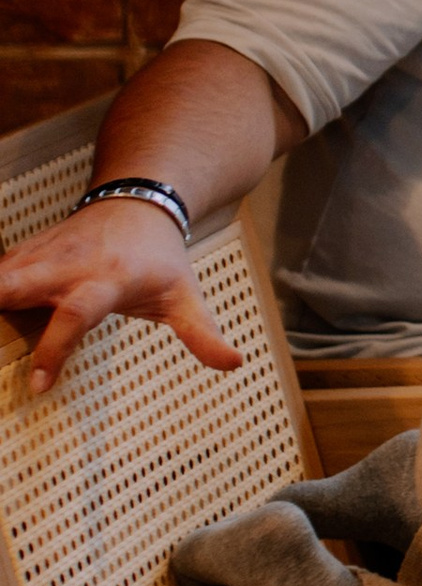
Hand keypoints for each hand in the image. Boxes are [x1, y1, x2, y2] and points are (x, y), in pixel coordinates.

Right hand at [0, 201, 244, 396]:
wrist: (140, 201)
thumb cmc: (160, 257)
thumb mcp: (186, 296)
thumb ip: (203, 334)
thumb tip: (233, 363)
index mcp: (108, 280)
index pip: (76, 314)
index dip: (55, 349)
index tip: (39, 384)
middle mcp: (69, 264)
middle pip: (16, 281)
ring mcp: (44, 254)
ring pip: (0, 273)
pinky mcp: (27, 250)